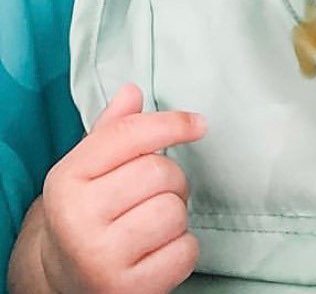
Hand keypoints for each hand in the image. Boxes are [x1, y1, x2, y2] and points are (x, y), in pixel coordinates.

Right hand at [39, 84, 205, 293]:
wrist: (66, 280)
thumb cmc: (89, 213)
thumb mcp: (89, 169)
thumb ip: (113, 129)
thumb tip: (132, 91)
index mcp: (66, 179)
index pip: (130, 134)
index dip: (172, 123)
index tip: (198, 123)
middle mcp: (77, 219)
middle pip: (160, 171)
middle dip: (171, 178)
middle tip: (154, 194)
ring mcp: (100, 258)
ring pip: (174, 211)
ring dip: (175, 215)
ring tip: (151, 224)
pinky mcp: (126, 290)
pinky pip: (185, 250)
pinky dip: (181, 249)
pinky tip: (156, 251)